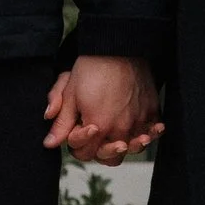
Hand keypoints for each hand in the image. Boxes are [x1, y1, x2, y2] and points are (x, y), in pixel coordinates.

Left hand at [45, 57, 164, 164]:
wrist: (118, 46)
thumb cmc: (91, 68)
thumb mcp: (70, 93)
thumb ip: (61, 123)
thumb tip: (50, 144)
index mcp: (97, 127)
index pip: (85, 153)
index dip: (78, 143)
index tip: (80, 126)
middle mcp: (120, 129)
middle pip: (111, 159)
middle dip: (101, 151)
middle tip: (98, 135)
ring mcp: (138, 121)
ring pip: (134, 149)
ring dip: (126, 145)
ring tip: (122, 137)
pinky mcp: (152, 111)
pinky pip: (153, 132)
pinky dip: (149, 133)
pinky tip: (145, 129)